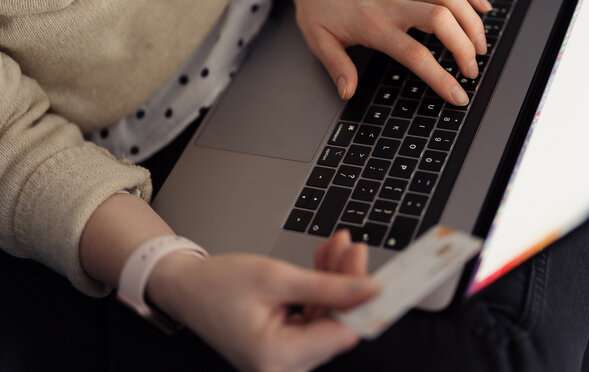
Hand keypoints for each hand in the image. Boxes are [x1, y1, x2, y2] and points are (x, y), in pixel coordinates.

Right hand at [146, 251, 378, 371]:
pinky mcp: (284, 344)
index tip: (384, 275)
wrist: (185, 286)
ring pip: (327, 316)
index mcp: (277, 357)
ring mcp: (283, 358)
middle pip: (335, 323)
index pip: (341, 332)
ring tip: (338, 245)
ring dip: (335, 279)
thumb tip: (370, 290)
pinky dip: (320, 288)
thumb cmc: (218, 284)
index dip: (365, 302)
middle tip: (352, 246)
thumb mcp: (277, 277)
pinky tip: (325, 260)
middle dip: (347, 281)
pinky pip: (313, 316)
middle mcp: (281, 366)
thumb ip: (328, 287)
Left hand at [275, 0, 491, 105]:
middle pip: (442, 20)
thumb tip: (348, 91)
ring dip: (472, 21)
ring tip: (480, 46)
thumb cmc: (319, 2)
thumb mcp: (318, 39)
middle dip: (465, 47)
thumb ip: (336, 66)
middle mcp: (394, 5)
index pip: (415, 54)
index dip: (440, 78)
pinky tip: (482, 8)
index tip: (457, 95)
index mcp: (374, 26)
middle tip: (471, 71)